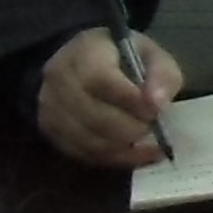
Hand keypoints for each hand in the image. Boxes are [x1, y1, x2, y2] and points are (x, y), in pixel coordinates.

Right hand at [37, 25, 186, 166]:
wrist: (83, 61)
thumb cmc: (124, 57)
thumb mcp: (152, 54)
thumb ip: (161, 75)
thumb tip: (158, 106)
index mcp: (85, 54)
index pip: (101, 81)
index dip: (131, 101)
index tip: (155, 111)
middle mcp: (60, 82)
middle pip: (94, 117)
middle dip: (130, 129)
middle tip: (152, 128)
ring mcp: (51, 109)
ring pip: (88, 141)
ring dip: (123, 148)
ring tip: (148, 144)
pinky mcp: (51, 131)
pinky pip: (82, 153)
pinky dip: (112, 158)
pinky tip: (134, 154)